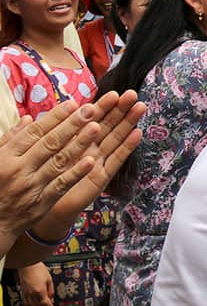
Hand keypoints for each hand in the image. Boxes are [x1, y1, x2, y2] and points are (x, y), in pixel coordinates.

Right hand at [0, 100, 102, 241]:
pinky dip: (77, 172)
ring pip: (59, 161)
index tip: (73, 104)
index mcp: (6, 156)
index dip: (55, 117)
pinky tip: (92, 160)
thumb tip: (29, 119)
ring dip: (79, 143)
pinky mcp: (44, 201)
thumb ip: (10, 139)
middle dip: (72, 124)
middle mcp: (20, 169)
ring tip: (97, 127)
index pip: (35, 132)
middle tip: (91, 109)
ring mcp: (33, 185)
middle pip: (50, 143)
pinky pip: (63, 184)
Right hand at [18, 263, 57, 305]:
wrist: (28, 265)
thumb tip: (52, 300)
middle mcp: (32, 294)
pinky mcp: (23, 292)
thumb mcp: (49, 280)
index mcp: (40, 291)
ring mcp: (26, 294)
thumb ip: (51, 291)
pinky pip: (26, 303)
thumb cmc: (39, 270)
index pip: (46, 304)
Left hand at [36, 91, 144, 232]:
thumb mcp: (39, 152)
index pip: (90, 119)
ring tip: (139, 107)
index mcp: (74, 140)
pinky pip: (115, 160)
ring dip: (128, 122)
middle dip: (120, 109)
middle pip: (106, 125)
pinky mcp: (101, 178)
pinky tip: (137, 133)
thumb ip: (43, 134)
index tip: (113, 92)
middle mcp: (88, 148)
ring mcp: (97, 162)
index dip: (102, 105)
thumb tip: (42, 114)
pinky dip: (127, 147)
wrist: (40, 206)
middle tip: (131, 94)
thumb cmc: (42, 178)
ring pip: (114, 138)